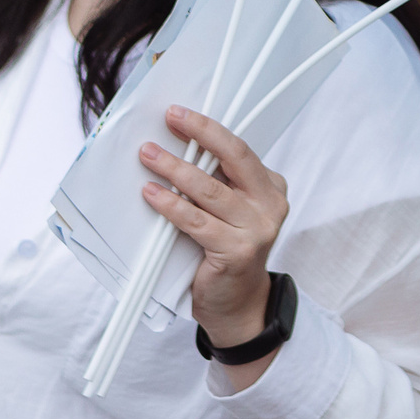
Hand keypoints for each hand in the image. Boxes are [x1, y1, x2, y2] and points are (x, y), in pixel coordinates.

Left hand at [141, 105, 289, 350]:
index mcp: (270, 187)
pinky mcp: (238, 251)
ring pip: (210, 190)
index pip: (239, 149)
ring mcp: (258, 229)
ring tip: (149, 156)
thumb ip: (215, 182)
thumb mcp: (229, 210)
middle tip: (169, 120)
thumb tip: (176, 147)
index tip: (179, 114)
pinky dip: (172, 205)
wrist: (237, 304)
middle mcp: (270, 204)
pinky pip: (197, 221)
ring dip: (175, 169)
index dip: (208, 129)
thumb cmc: (225, 250)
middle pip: (233, 158)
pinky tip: (152, 194)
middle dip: (199, 134)